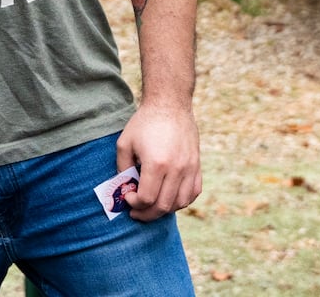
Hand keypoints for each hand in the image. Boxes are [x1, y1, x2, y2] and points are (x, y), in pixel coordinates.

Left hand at [115, 102, 201, 221]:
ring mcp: (189, 168)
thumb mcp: (124, 143)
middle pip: (163, 206)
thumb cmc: (144, 122)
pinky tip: (170, 198)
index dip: (134, 204)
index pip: (147, 199)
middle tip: (136, 211)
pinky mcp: (197, 165)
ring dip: (164, 210)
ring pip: (180, 203)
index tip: (128, 197)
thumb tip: (124, 190)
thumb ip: (122, 169)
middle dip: (146, 214)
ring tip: (152, 206)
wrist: (170, 104)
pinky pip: (193, 193)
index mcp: (156, 163)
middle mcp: (176, 169)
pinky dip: (181, 201)